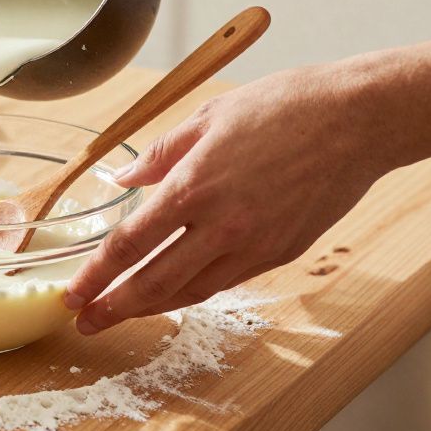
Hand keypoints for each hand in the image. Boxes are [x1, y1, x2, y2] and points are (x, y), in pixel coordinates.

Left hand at [65, 63, 397, 334]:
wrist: (357, 120)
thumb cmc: (285, 106)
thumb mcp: (208, 115)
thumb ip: (159, 155)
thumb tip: (121, 178)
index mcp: (193, 186)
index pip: (129, 244)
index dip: (95, 275)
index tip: (73, 293)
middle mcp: (220, 225)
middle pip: (153, 282)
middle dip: (113, 308)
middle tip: (85, 323)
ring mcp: (253, 244)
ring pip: (190, 291)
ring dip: (150, 308)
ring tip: (122, 315)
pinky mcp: (280, 253)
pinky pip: (225, 282)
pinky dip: (192, 292)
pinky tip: (173, 293)